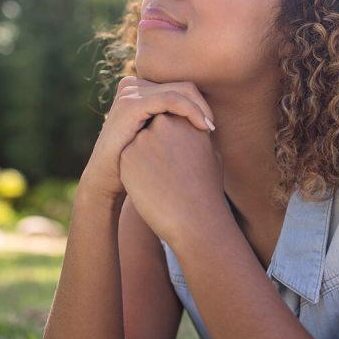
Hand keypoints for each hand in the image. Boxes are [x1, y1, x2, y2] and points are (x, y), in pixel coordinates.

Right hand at [78, 76, 215, 206]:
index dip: (201, 104)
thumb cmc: (137, 165)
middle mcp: (133, 86)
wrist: (108, 182)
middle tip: (212, 128)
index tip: (211, 127)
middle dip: (202, 106)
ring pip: (181, 90)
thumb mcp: (157, 138)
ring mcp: (130, 93)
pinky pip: (170, 99)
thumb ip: (176, 123)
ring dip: (200, 109)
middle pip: (183, 86)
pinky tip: (203, 128)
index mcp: (140, 90)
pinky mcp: (130, 105)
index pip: (181, 87)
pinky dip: (191, 111)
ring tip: (209, 130)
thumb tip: (211, 122)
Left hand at [119, 112, 226, 246]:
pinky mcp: (127, 155)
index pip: (171, 124)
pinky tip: (150, 187)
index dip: (174, 145)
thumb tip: (193, 129)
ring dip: (145, 160)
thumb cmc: (207, 190)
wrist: (194, 218)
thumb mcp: (211, 154)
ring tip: (162, 181)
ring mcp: (143, 138)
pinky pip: (128, 160)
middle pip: (152, 130)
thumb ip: (196, 136)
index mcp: (186, 120)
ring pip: (138, 145)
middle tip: (170, 172)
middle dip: (157, 147)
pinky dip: (136, 173)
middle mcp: (164, 123)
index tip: (181, 163)